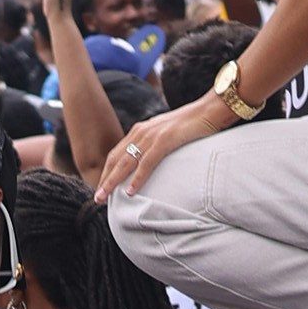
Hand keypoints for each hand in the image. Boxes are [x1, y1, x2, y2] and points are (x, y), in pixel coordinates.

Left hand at [100, 98, 224, 200]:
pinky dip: (137, 178)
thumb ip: (155, 145)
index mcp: (141, 130)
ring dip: (113, 181)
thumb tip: (149, 163)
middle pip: (116, 159)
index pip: (117, 153)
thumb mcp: (167, 134)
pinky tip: (131, 192)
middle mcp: (142, 131)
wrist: (210, 109)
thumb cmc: (192, 124)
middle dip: (104, 179)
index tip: (102, 187)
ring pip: (126, 162)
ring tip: (104, 197)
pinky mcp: (165, 140)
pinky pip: (147, 162)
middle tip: (97, 198)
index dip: (107, 171)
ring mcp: (153, 135)